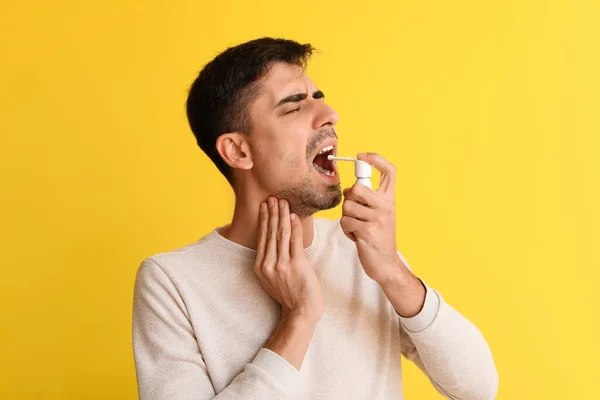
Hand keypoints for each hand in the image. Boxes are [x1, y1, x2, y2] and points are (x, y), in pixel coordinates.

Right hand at [254, 197, 323, 323]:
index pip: (262, 237)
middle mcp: (268, 264)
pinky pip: (294, 241)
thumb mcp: (272, 279)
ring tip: (282, 202)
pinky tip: (293, 216)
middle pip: (270, 232)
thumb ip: (271, 262)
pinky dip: (294, 227)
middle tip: (272, 197)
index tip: (265, 206)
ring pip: (281, 234)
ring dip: (282, 215)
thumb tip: (274, 243)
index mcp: (260, 267)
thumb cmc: (290, 296)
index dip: (264, 220)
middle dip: (272, 213)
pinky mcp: (295, 264)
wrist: (301, 312)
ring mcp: (281, 264)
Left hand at [340, 153, 403, 284]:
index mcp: (389, 199)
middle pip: (357, 188)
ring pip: (347, 207)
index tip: (361, 156)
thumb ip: (367, 199)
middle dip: (349, 199)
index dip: (375, 158)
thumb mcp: (378, 214)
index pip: (389, 171)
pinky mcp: (367, 232)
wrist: (386, 263)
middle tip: (355, 211)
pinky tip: (357, 236)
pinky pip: (345, 222)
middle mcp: (386, 207)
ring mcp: (378, 219)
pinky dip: (346, 230)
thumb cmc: (378, 236)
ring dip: (347, 218)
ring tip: (358, 227)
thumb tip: (348, 189)